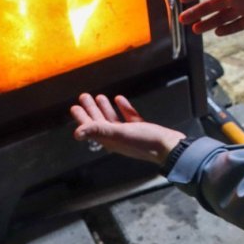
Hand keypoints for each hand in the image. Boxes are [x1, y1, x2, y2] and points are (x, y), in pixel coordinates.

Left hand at [70, 93, 184, 164]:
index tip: (75, 107)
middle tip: (84, 97)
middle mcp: (117, 137)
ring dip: (105, 108)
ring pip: (113, 119)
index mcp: (110, 140)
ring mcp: (129, 133)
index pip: (91, 127)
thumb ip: (98, 131)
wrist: (168, 146)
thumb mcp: (120, 133)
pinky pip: (128, 117)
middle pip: (100, 122)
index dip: (82, 117)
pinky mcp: (141, 129)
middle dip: (91, 110)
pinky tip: (120, 100)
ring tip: (99, 97)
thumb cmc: (145, 142)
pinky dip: (123, 108)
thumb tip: (77, 133)